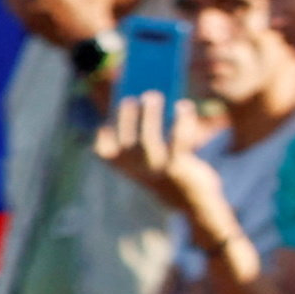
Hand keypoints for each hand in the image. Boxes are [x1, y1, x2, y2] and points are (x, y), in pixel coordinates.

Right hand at [94, 90, 227, 229]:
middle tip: (132, 97)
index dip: (105, 131)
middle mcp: (133, 168)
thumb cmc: (163, 165)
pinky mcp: (177, 168)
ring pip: (148, 139)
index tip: (109, 111)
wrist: (190, 198)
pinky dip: (181, 120)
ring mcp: (155, 169)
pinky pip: (178, 140)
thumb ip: (139, 127)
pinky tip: (184, 105)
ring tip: (153, 95)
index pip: (103, 149)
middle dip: (127, 116)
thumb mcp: (145, 150)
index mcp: (119, 164)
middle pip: (125, 139)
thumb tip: (146, 95)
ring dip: (150, 114)